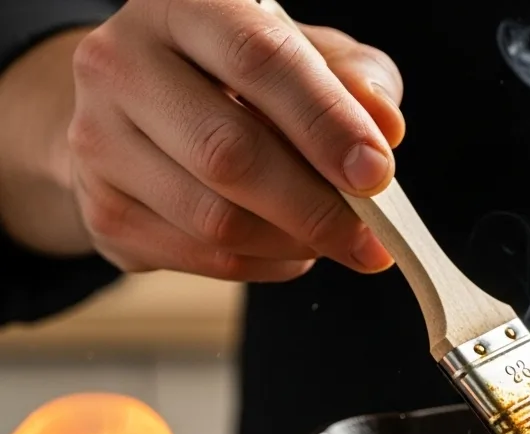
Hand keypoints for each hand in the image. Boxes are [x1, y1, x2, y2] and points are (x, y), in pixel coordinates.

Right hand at [61, 0, 404, 280]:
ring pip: (216, 220)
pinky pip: (203, 258)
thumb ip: (355, 80)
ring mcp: (98, 140)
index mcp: (184, 5)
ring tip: (331, 238)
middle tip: (371, 240)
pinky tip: (288, 248)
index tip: (376, 174)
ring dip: (294, 244)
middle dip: (317, 208)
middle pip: (229, 153)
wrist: (147, 108)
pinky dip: (266, 265)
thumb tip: (383, 127)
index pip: (259, 60)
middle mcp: (122, 63)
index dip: (325, 123)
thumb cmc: (248, 78)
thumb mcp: (311, 56)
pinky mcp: (102, 210)